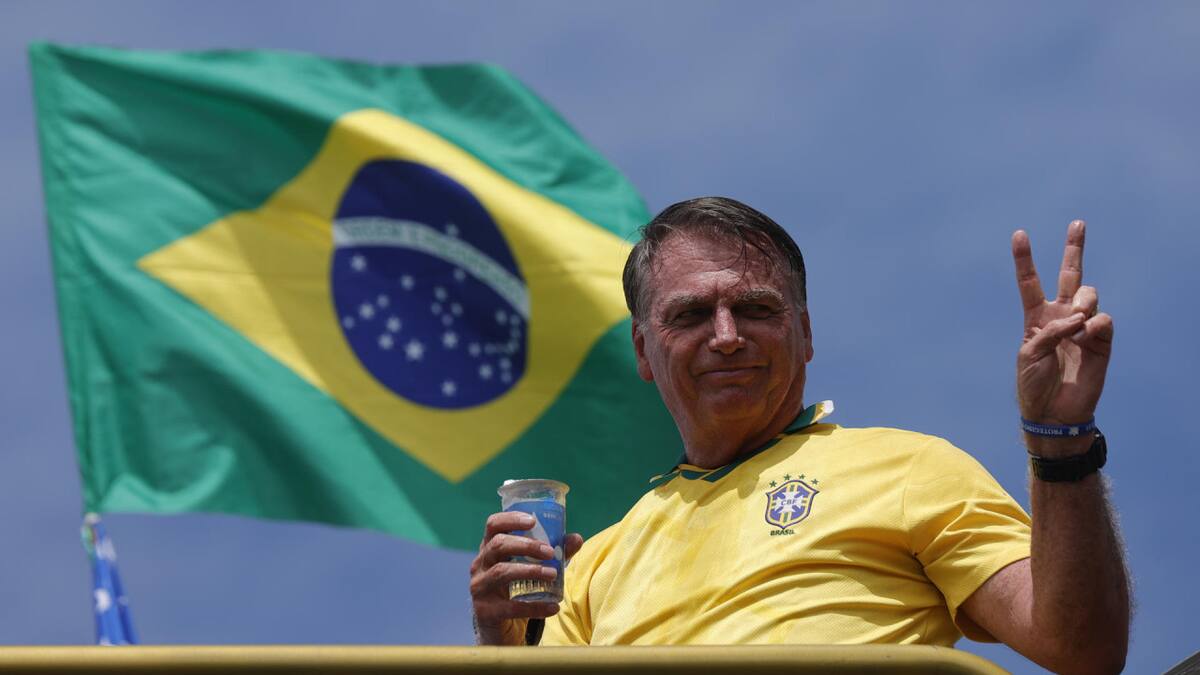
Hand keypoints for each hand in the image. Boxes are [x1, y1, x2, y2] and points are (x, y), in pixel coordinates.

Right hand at [469, 511, 583, 644]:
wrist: (501, 627)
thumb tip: (576, 538)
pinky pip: (510, 607)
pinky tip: (553, 607)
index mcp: (490, 548)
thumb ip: (554, 553)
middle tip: (549, 552)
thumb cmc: (516, 589)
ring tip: (553, 575)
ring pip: (501, 572)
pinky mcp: (485, 611)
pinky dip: (534, 607)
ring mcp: (479, 587)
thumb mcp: (533, 567)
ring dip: (530, 571)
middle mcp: (480, 564)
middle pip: (498, 545)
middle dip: (526, 546)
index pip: (493, 525)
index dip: (510, 519)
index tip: (532, 521)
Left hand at [1012, 221, 1113, 439]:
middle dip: (1075, 248)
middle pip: (1070, 275)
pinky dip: (1094, 325)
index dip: (1024, 259)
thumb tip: (1080, 319)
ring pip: (1088, 294)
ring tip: (1077, 321)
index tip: (1019, 233)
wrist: (1053, 411)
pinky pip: (1102, 319)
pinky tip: (1088, 334)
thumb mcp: (1029, 353)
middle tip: (1077, 223)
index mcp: (1036, 317)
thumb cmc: (1033, 383)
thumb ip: (1050, 331)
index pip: (1029, 282)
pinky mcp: (1101, 341)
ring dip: (1082, 303)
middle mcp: (1060, 316)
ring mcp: (1083, 326)